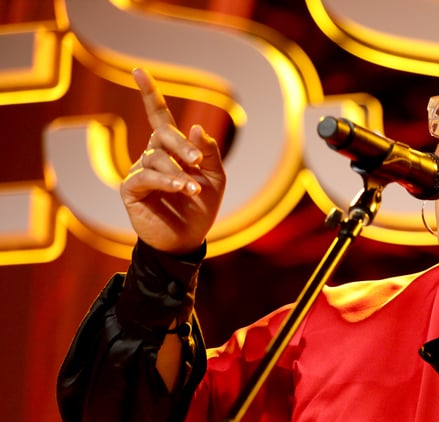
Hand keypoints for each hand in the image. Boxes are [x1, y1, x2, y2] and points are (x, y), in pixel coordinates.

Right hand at [120, 67, 225, 253]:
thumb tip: (197, 127)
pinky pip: (145, 177)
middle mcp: (152, 156)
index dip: (149, 94)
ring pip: (155, 158)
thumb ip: (210, 152)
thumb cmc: (201, 208)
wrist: (188, 240)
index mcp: (171, 150)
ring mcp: (139, 172)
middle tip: (197, 160)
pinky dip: (165, 180)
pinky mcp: (131, 190)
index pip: (158, 116)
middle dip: (182, 145)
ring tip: (192, 188)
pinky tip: (180, 188)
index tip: (138, 71)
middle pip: (162, 135)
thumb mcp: (216, 178)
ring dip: (178, 172)